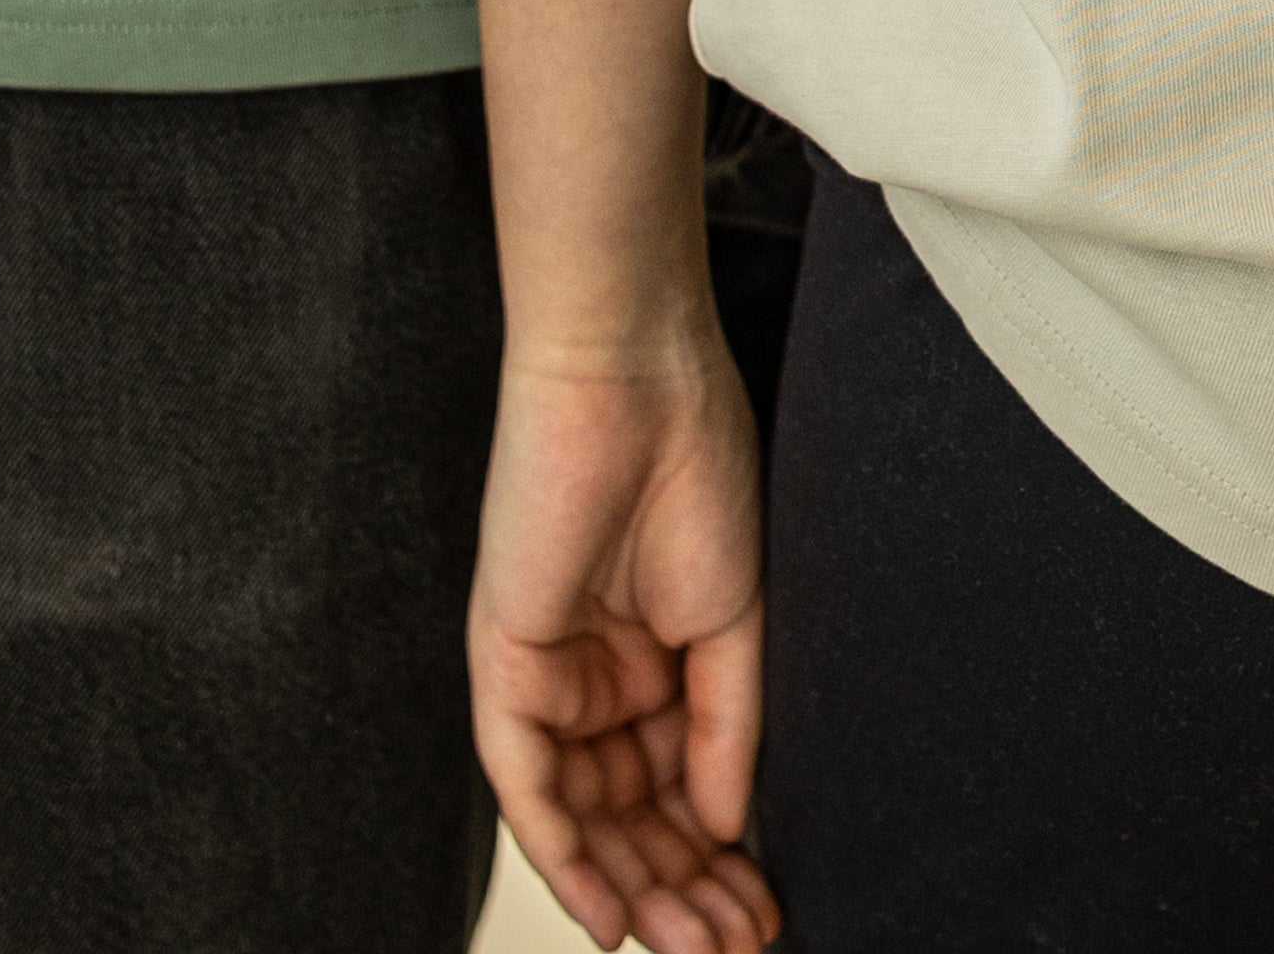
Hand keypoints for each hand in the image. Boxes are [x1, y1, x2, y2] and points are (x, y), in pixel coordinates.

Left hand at [471, 342, 779, 953]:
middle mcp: (598, 676)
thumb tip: (727, 831)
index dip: (722, 855)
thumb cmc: (697, 464)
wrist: (638, 377)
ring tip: (694, 943)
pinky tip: (611, 915)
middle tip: (735, 946)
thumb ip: (726, 726)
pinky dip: (563, 856)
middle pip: (635, 815)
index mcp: (656, 656)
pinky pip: (526, 783)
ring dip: (636, 888)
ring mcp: (549, 673)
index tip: (769, 910)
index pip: (682, 784)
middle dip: (684, 887)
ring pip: (585, 816)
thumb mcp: (735, 615)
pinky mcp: (504, 663)